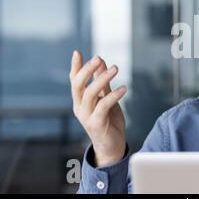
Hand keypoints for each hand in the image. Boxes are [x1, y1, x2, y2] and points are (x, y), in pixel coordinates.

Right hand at [70, 50, 126, 166]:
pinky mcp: (96, 124)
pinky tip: (124, 88)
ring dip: (102, 79)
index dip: (75, 67)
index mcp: (80, 100)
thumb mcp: (106, 98)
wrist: (112, 146)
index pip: (74, 80)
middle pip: (77, 85)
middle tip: (98, 58)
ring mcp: (86, 116)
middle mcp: (80, 107)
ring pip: (90, 94)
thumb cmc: (109, 121)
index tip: (77, 52)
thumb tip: (101, 62)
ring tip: (116, 68)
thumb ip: (102, 82)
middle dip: (87, 70)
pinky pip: (103, 106)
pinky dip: (114, 95)